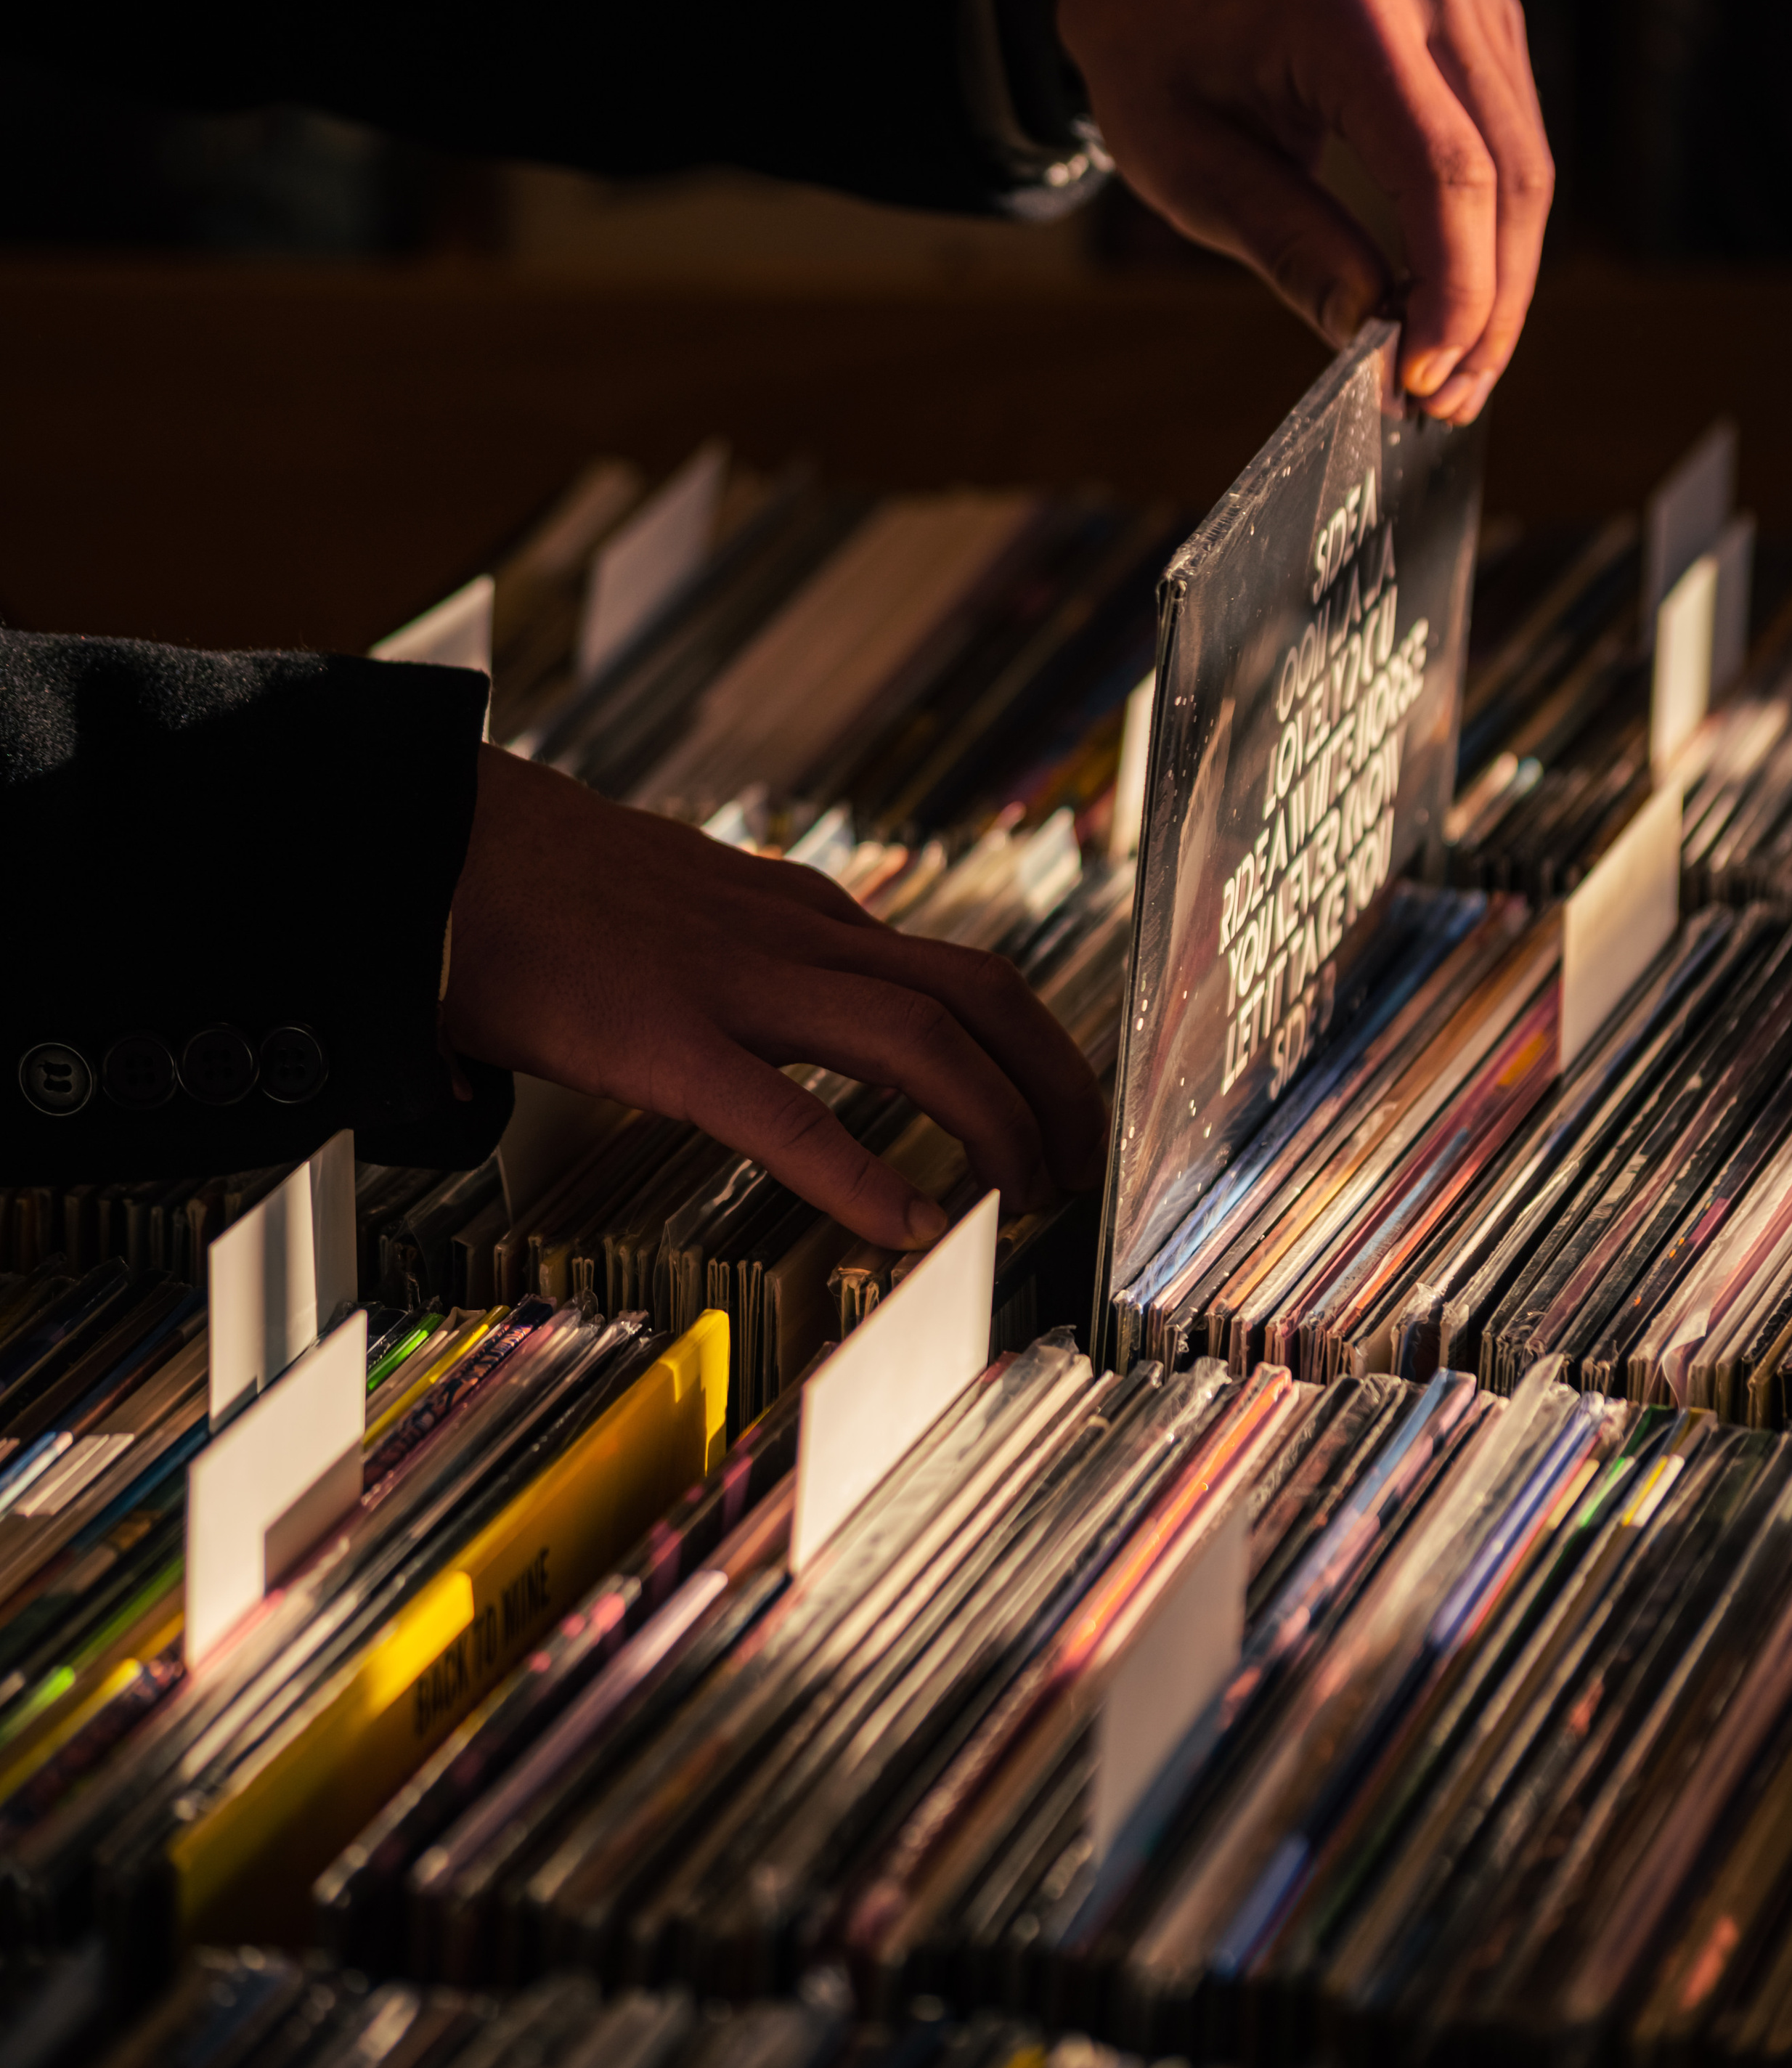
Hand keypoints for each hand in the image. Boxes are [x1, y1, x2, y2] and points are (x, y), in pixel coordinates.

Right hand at [441, 745, 1107, 1247]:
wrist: (428, 840)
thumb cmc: (543, 885)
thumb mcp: (683, 900)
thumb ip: (753, 946)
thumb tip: (805, 1005)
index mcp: (797, 912)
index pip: (955, 969)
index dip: (1031, 1046)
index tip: (1063, 1110)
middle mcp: (792, 937)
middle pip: (977, 992)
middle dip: (1054, 1079)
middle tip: (1087, 1162)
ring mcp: (732, 982)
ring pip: (918, 1037)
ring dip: (997, 1118)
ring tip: (1031, 1196)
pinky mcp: (661, 1038)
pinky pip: (784, 1114)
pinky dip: (860, 1174)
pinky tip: (910, 1227)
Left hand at [1056, 0, 1552, 425]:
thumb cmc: (1152, 54)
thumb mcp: (1183, 166)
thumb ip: (1283, 243)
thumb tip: (1367, 330)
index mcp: (1352, 12)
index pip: (1447, 175)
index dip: (1454, 294)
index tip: (1423, 384)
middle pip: (1511, 176)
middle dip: (1488, 307)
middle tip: (1445, 406)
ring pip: (1527, 165)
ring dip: (1499, 280)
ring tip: (1449, 373)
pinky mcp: (1479, 16)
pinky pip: (1511, 139)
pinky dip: (1490, 229)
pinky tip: (1448, 299)